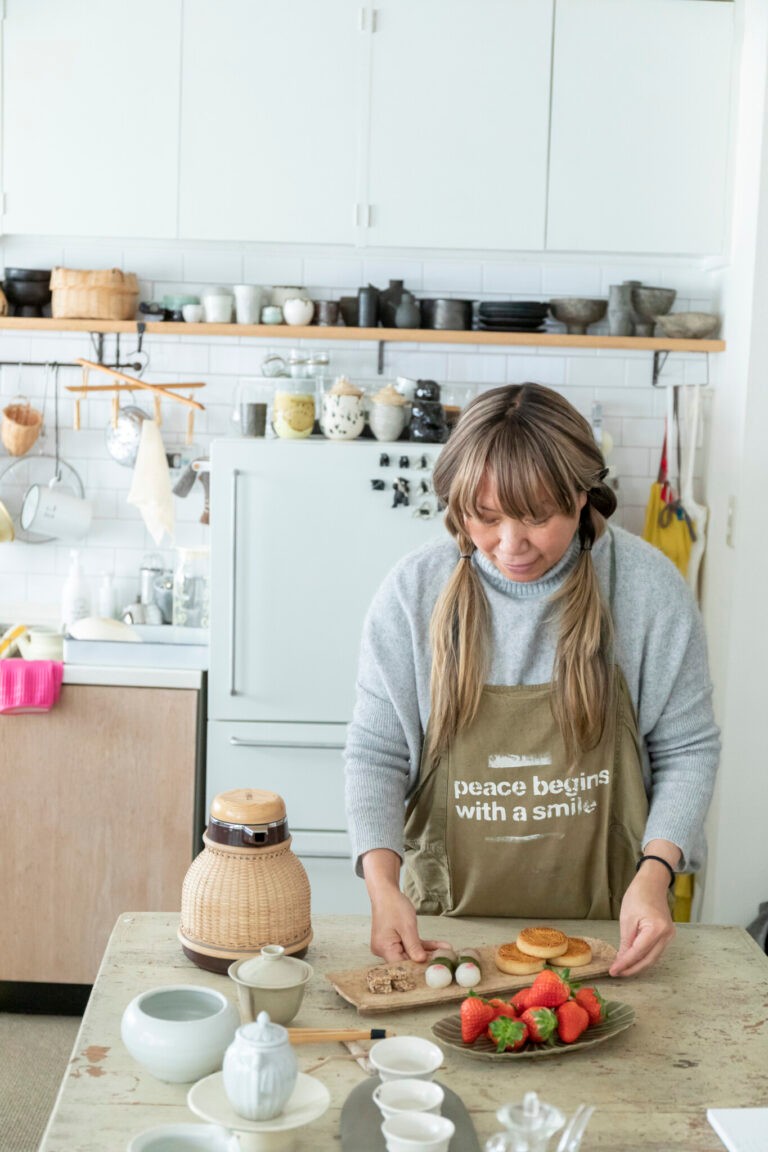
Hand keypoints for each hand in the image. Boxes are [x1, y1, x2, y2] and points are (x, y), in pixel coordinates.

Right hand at [361, 848, 449, 962]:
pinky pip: (409, 946)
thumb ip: (414, 946)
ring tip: (445, 952)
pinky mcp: (394, 941)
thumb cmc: (393, 906)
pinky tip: (438, 946)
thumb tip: (421, 962)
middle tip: (443, 961)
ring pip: (410, 953)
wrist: (385, 892)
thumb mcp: (407, 926)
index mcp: (384, 948)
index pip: (401, 965)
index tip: (434, 970)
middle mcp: (383, 950)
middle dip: (425, 960)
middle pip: (406, 960)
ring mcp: (388, 946)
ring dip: (427, 952)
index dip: (417, 968)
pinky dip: (422, 945)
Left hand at [609, 864, 675, 976]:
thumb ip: (626, 942)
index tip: (613, 971)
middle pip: (648, 960)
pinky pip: (655, 951)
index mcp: (656, 929)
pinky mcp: (667, 935)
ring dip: (638, 965)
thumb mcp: (627, 919)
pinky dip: (644, 957)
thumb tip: (622, 960)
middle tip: (617, 973)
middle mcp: (666, 935)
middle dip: (632, 969)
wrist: (652, 883)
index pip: (638, 953)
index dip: (625, 964)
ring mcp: (669, 936)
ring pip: (653, 958)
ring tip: (622, 969)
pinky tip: (633, 960)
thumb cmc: (638, 896)